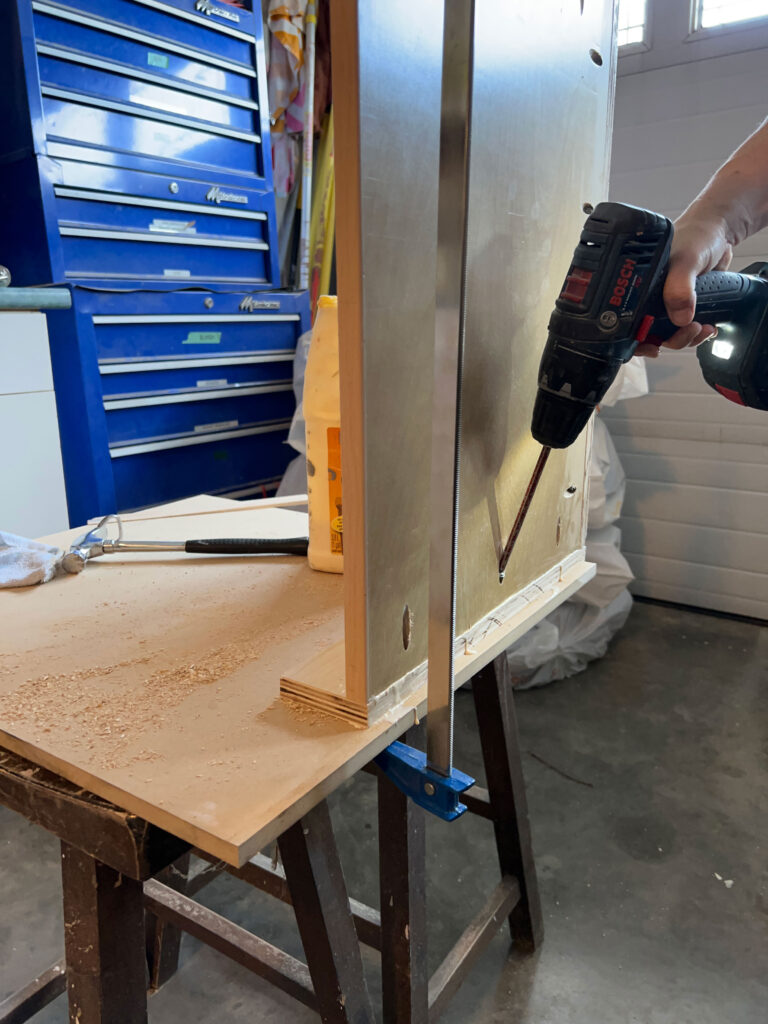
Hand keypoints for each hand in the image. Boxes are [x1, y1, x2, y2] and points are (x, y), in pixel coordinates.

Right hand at [636, 210, 725, 357]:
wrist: (719, 234)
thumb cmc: (696, 236)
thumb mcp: (687, 259)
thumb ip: (680, 286)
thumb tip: (679, 316)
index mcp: (640, 287)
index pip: (627, 321)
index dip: (636, 339)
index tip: (652, 346)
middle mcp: (650, 297)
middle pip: (648, 333)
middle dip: (669, 340)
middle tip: (685, 331)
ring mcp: (667, 303)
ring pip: (668, 334)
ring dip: (685, 338)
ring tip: (700, 327)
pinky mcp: (684, 307)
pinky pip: (684, 330)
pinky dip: (696, 334)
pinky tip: (706, 326)